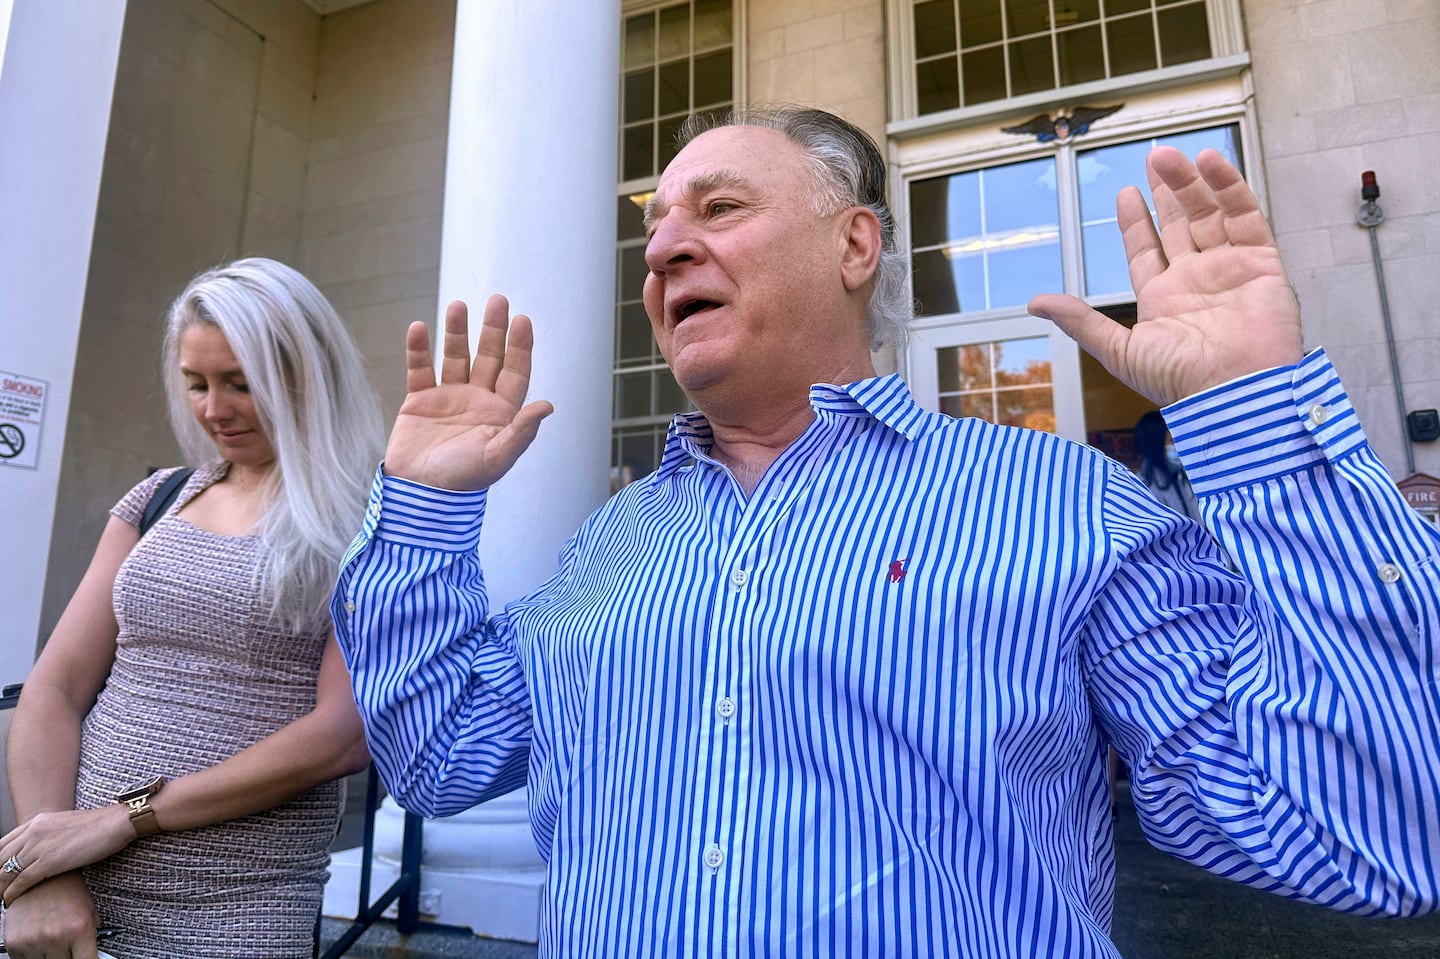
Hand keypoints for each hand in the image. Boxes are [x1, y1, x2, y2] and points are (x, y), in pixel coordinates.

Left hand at [0, 806, 132, 903]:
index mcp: (35, 822)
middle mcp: (32, 832)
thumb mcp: (64, 824)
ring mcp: (39, 846)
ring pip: (5, 872)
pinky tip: (9, 901)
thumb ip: (47, 835)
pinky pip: (21, 881)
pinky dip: (12, 894)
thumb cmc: (98, 826)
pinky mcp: (49, 861)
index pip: (1, 844)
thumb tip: (39, 851)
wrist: (116, 822)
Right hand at [0, 872, 101, 958]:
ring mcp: (33, 941)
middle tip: (66, 946)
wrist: (37, 877)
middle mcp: (56, 936)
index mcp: (80, 928)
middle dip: (67, 957)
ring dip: (48, 955)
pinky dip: (31, 954)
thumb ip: (91, 934)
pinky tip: (37, 938)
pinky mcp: (14, 943)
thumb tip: (94, 954)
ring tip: (50, 938)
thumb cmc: (66, 890)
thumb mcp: (89, 909)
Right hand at [384, 295, 553, 489]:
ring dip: (457, 332)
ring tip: (458, 306)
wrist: (420, 495)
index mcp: (501, 412)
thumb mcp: (497, 457)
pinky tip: (420, 328)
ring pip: (456, 356)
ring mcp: (448, 398)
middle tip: (498, 300)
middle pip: (489, 357)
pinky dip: (419, 349)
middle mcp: (478, 400)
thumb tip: (548, 405)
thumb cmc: (463, 481)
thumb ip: (521, 431)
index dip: (520, 347)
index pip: (515, 372)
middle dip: (494, 329)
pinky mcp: (419, 401)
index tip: (523, 320)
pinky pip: (420, 369)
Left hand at [1029, 147, 1302, 405]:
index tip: (1124, 193)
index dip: (1135, 222)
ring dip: (1189, 183)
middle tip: (1154, 156)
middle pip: (1179, 223)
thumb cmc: (1180, 381)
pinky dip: (1229, 187)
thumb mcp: (1119, 350)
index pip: (1146, 250)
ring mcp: (1229, 268)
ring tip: (1167, 155)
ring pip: (1208, 213)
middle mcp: (1196, 280)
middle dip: (1165, 191)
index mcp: (1163, 299)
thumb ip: (1080, 321)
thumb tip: (1035, 303)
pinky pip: (1245, 216)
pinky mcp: (1262, 262)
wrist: (1236, 392)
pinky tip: (1210, 162)